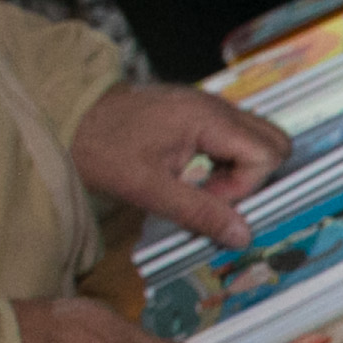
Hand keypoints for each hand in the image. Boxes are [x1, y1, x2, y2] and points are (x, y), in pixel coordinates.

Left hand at [68, 83, 289, 250]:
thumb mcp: (147, 189)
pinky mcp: (198, 112)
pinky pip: (236, 136)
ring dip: (242, 170)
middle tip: (216, 195)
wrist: (67, 117)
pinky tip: (197, 175)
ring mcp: (209, 106)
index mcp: (207, 119)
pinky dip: (229, 160)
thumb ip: (199, 212)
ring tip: (205, 188)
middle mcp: (216, 106)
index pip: (265, 154)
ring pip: (258, 138)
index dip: (246, 186)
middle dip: (256, 176)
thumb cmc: (102, 150)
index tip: (210, 199)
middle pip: (274, 140)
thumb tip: (243, 236)